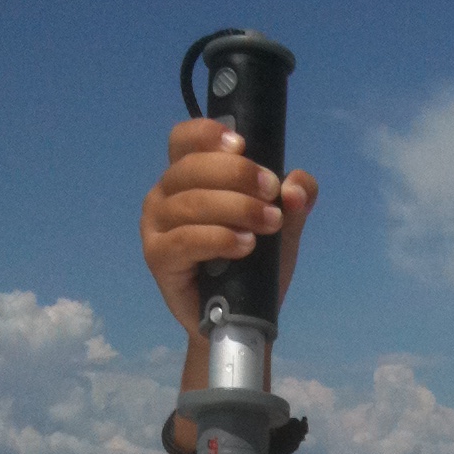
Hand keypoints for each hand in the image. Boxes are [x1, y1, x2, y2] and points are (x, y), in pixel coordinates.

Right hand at [140, 118, 315, 334]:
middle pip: (191, 168)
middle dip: (237, 175)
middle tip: (272, 193)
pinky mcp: (157, 256)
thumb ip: (296, 201)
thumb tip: (297, 188)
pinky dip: (218, 238)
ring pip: (191, 203)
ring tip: (268, 224)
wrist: (240, 320)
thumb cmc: (253, 267)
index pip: (184, 139)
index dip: (207, 134)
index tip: (242, 144)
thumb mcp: (283, 228)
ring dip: (235, 208)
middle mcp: (164, 194)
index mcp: (187, 175)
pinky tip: (245, 245)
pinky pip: (185, 239)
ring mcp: (155, 225)